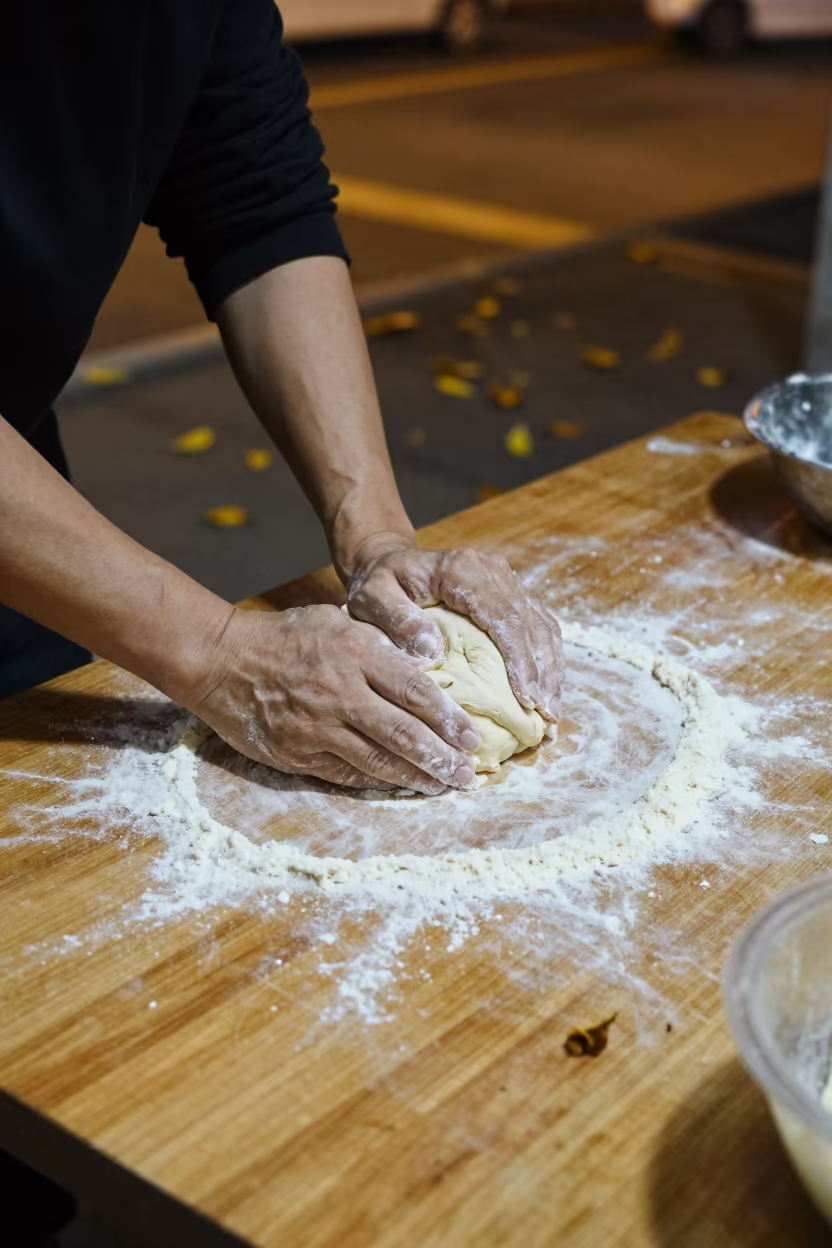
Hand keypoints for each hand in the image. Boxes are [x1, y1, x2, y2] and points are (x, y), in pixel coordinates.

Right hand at [186, 604, 481, 794]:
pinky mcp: (297, 754)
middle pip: (402, 733)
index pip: (414, 691)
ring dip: (414, 777)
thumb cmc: (285, 637)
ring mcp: (317, 728)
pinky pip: (345, 774)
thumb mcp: (336, 622)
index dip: (448, 719)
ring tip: (442, 786)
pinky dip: (376, 782)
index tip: (472, 737)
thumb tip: (427, 667)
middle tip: (467, 775)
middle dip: (440, 758)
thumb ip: (379, 645)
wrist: (221, 661)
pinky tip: (398, 787)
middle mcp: (339, 693)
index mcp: (354, 653)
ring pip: (377, 761)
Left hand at [345, 535, 563, 721]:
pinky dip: (546, 660)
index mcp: (462, 570)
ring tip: (552, 711)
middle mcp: (492, 570)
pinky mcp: (510, 592)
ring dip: (551, 669)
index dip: (520, 660)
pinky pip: (538, 626)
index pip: (503, 617)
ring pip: (542, 626)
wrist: (387, 561)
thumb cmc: (378, 584)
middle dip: (543, 673)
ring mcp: (505, 580)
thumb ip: (397, 620)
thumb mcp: (372, 598)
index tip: (528, 699)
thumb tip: (434, 652)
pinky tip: (545, 690)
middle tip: (548, 716)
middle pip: (531, 624)